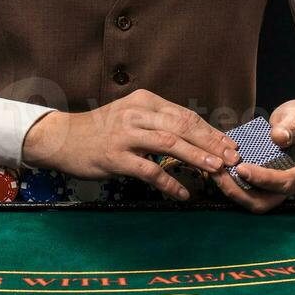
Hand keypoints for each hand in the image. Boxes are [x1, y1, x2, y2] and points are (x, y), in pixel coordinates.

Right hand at [20, 89, 240, 200]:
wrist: (62, 138)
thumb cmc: (100, 130)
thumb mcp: (130, 116)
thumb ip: (158, 122)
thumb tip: (195, 137)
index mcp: (145, 101)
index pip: (186, 115)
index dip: (211, 131)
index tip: (230, 145)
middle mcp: (137, 113)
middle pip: (184, 126)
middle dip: (212, 143)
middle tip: (232, 158)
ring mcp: (125, 135)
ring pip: (171, 144)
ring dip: (197, 158)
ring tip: (216, 170)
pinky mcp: (115, 157)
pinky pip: (149, 170)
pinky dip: (169, 183)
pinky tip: (182, 193)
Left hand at [209, 100, 294, 213]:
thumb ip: (292, 127)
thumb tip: (278, 137)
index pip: (283, 183)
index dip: (262, 179)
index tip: (241, 168)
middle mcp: (288, 183)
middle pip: (264, 202)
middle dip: (240, 193)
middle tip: (220, 175)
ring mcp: (273, 185)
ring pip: (252, 199)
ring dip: (231, 190)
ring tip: (214, 172)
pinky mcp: (261, 181)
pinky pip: (246, 189)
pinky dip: (231, 183)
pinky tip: (217, 168)